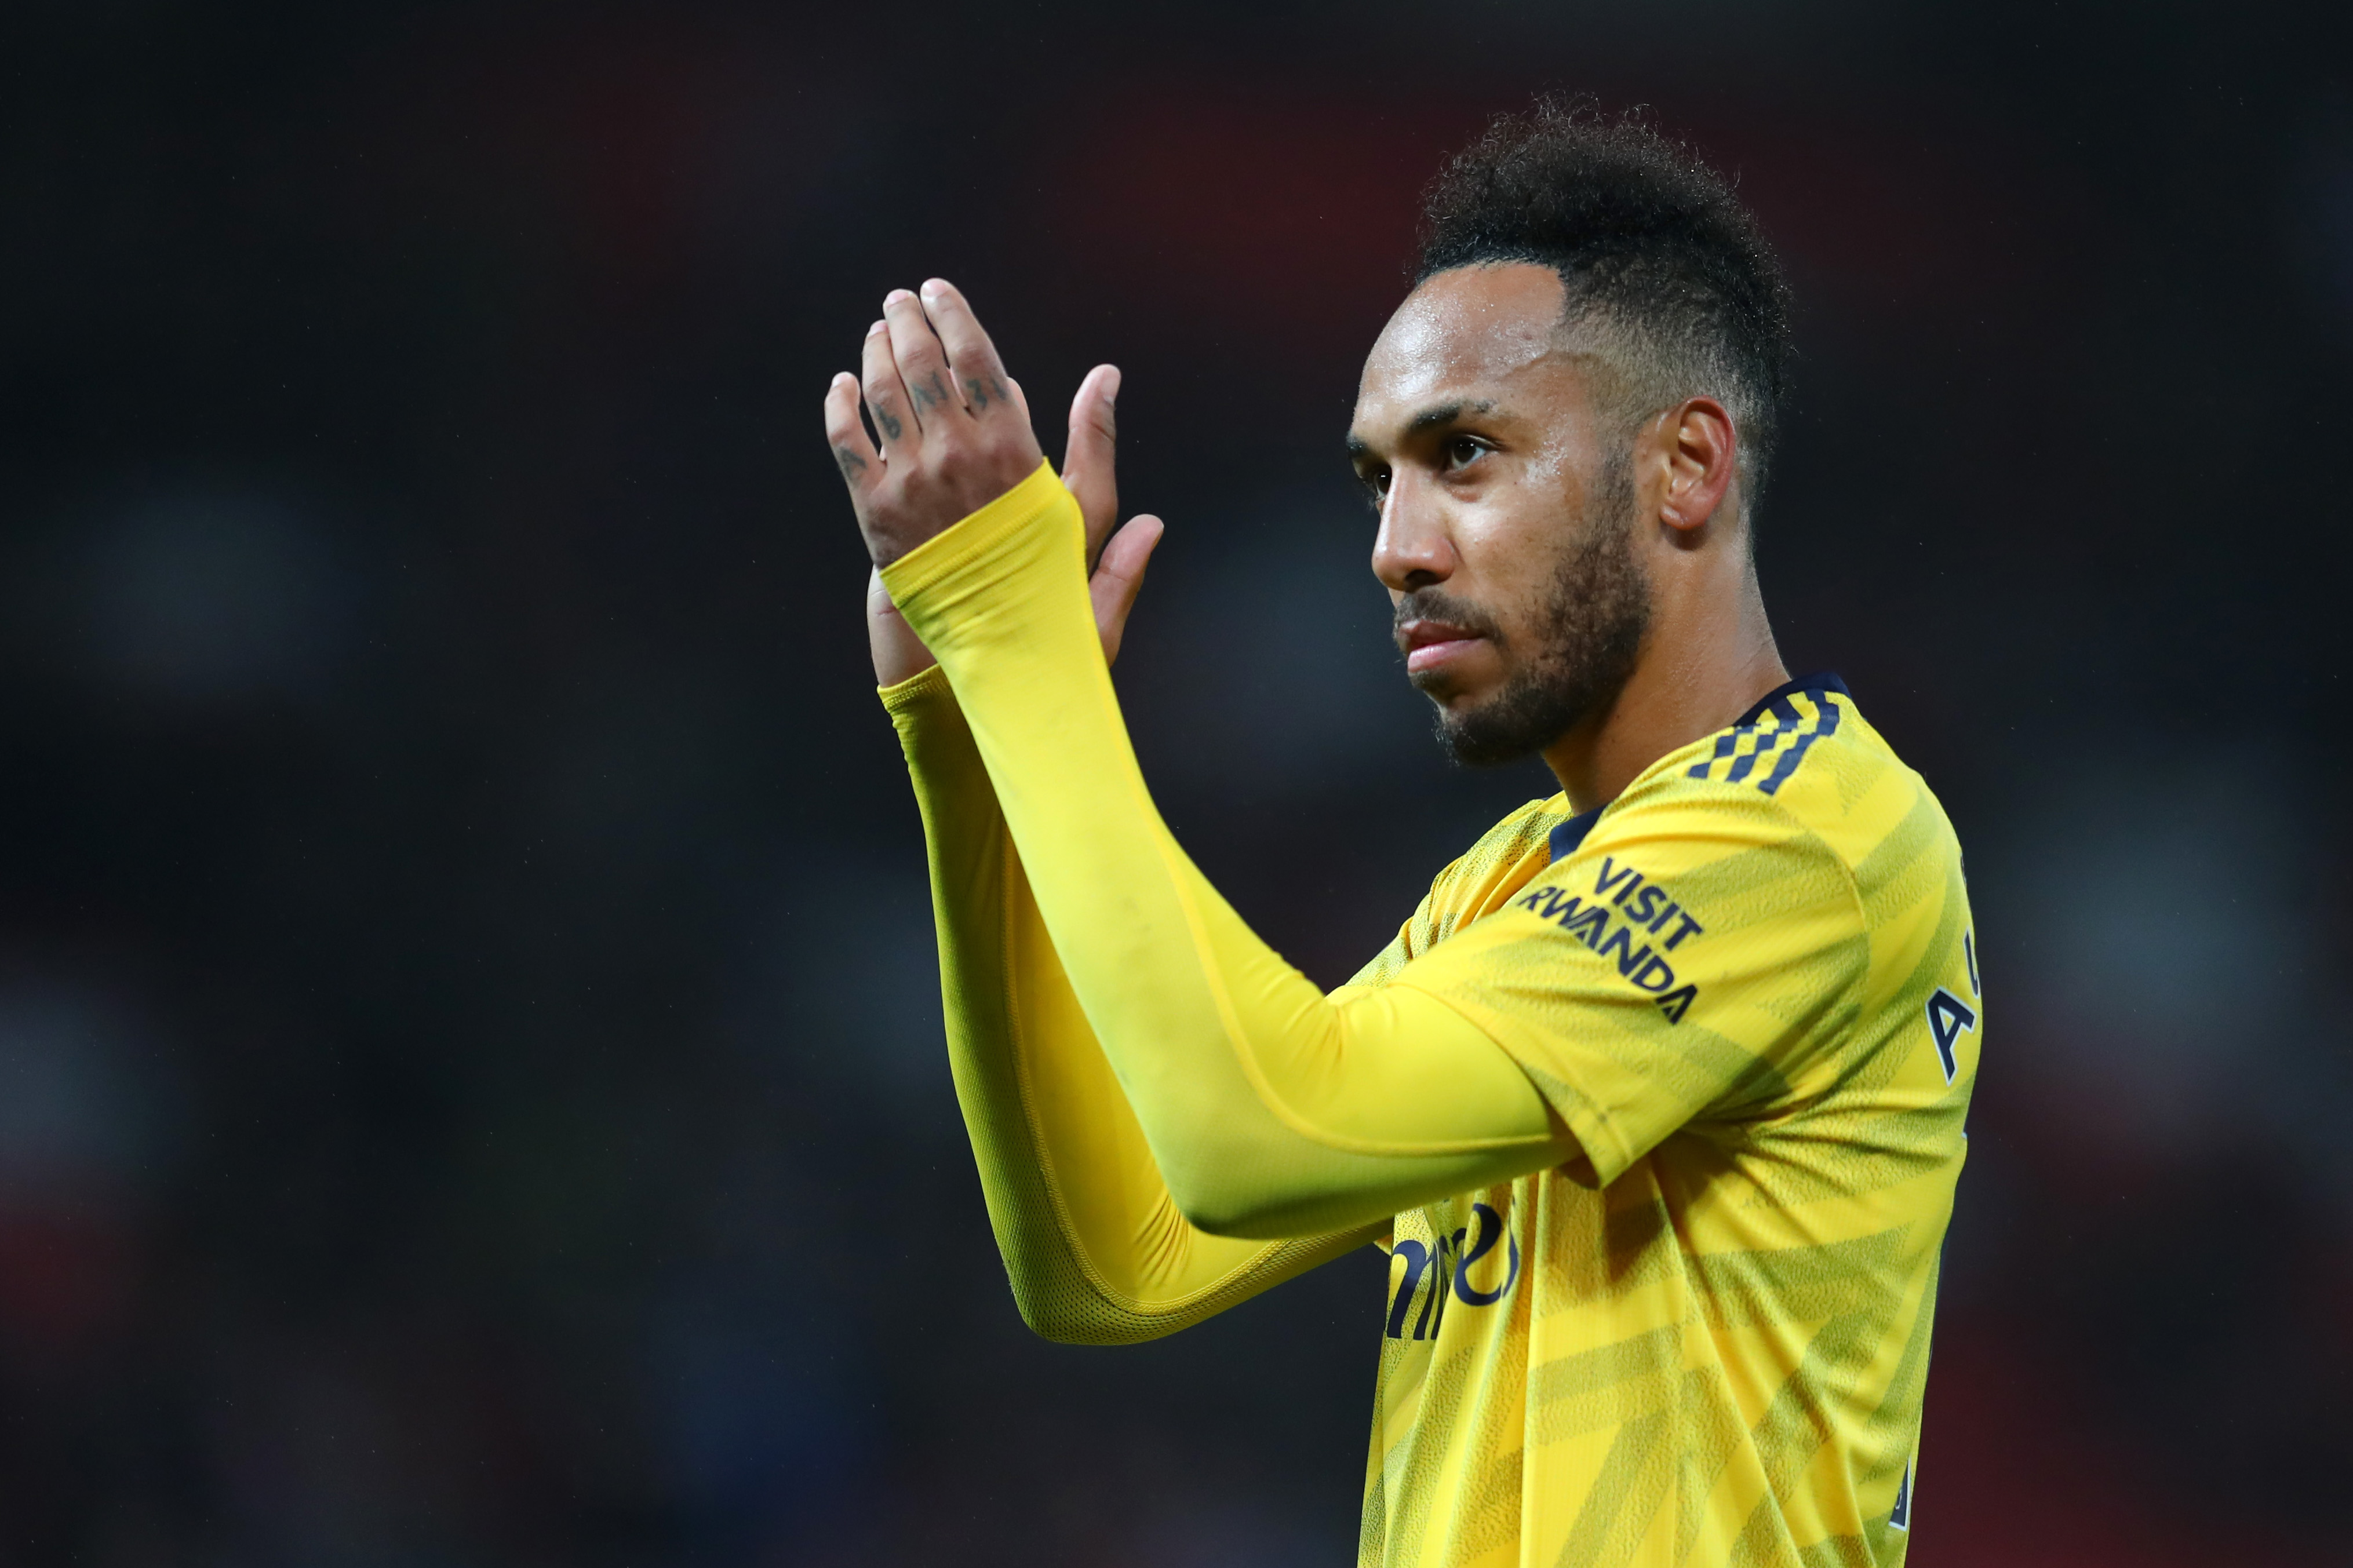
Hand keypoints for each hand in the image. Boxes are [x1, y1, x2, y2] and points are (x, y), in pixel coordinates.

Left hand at [840, 286, 1163, 684]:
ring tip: (876, 333)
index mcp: (1010, 449)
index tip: (939, 291)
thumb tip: (1107, 376)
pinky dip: (841, 407)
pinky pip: (847, 444)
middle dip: (906, 322)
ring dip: (874, 353)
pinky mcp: (874, 514)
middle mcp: (956, 458)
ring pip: (880, 395)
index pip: (976, 359)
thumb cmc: (1048, 580)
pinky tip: (844, 387)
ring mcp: (910, 484)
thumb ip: (1093, 441)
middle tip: (899, 302)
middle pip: (920, 365)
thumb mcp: (1084, 512)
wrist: (997, 649)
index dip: (954, 316)